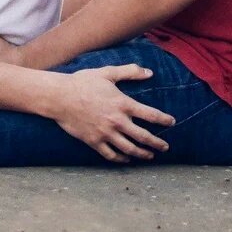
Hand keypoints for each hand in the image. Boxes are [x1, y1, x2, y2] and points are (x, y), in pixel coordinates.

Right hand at [49, 64, 173, 163]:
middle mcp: (117, 121)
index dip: (164, 119)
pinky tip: (127, 159)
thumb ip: (129, 72)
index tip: (172, 122)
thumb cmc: (83, 82)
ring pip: (129, 149)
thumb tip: (149, 72)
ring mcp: (105, 133)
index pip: (150, 114)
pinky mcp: (94, 141)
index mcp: (122, 103)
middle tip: (165, 147)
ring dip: (143, 154)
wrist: (60, 96)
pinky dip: (121, 158)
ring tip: (150, 156)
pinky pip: (111, 154)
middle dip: (157, 143)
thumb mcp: (107, 73)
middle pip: (143, 136)